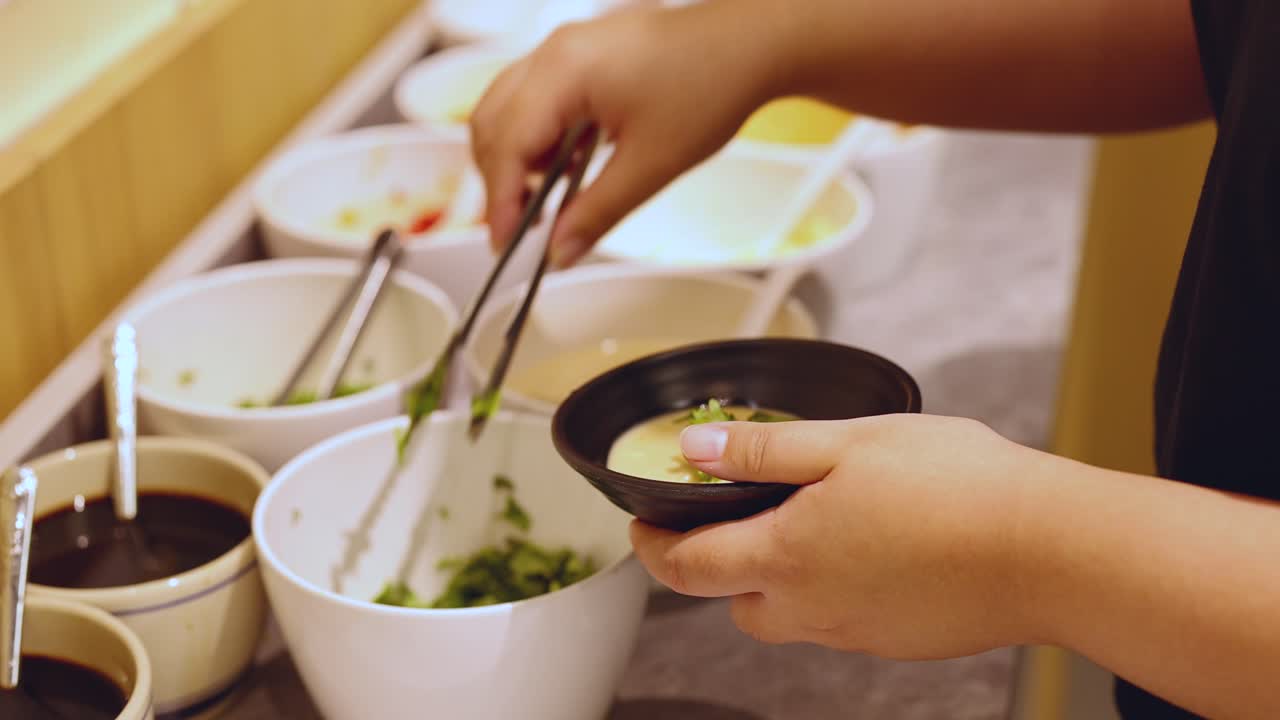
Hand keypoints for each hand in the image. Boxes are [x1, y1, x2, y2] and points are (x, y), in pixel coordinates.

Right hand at [470, 2, 784, 266]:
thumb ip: (597, 212)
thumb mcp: (651, 165)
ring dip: (519, 158)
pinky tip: (568, 167)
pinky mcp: (582, 55)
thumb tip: (562, 250)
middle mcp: (555, 52)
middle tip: (519, 228)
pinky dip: (541, 137)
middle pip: (492, 123)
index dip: (500, 200)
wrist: (752, 44)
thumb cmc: (712, 82)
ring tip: (548, 199)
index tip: (505, 241)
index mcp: (564, 71)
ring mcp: (567, 49)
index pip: (506, 144)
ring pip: (508, 109)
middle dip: (499, 179)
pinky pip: (537, 97)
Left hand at [631, 414, 1055, 659]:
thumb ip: (764, 450)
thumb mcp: (847, 443)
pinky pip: (840, 621)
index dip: (652, 545)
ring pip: (787, 616)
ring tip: (811, 525)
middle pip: (733, 602)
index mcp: (786, 556)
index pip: (686, 567)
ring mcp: (856, 632)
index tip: (641, 523)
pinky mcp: (897, 641)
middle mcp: (811, 608)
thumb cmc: (955, 486)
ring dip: (777, 579)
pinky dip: (833, 589)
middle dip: (718, 566)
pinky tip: (872, 548)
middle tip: (733, 519)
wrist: (1050, 550)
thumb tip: (696, 451)